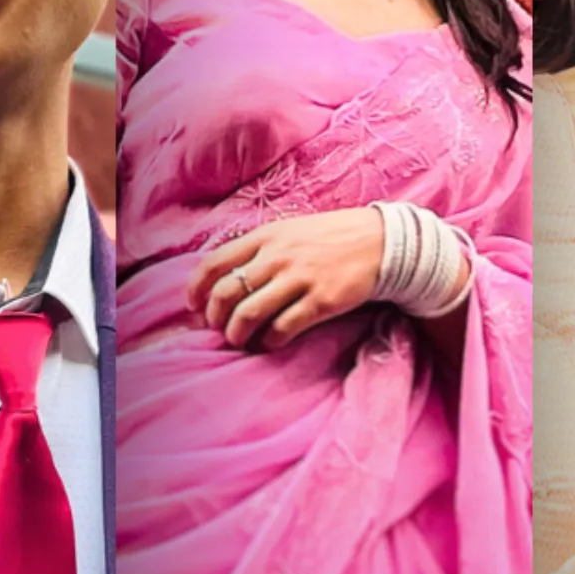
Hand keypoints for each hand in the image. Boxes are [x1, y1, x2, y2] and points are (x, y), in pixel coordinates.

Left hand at [189, 208, 384, 349]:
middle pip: (228, 293)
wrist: (380, 242)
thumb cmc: (332, 238)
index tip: (194, 306)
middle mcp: (277, 256)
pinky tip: (271, 343)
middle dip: (215, 318)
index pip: (215, 263)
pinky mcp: (321, 301)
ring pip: (250, 313)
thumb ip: (260, 248)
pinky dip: (270, 341)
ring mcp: (299, 279)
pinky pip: (284, 327)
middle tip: (219, 329)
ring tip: (239, 341)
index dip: (197, 289)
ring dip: (237, 334)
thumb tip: (229, 276)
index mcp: (266, 236)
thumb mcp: (290, 230)